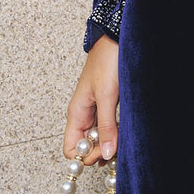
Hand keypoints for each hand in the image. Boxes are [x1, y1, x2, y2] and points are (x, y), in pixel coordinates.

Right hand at [64, 33, 119, 165]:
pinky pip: (107, 125)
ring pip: (97, 136)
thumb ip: (105, 125)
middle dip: (99, 151)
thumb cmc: (107, 60)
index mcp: (77, 112)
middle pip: (85, 145)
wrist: (117, 37)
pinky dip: (114, 131)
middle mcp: (84, 113)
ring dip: (108, 141)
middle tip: (116, 147)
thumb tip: (105, 154)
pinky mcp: (108, 102)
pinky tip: (123, 131)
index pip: (71, 148)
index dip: (84, 156)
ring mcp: (96, 108)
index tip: (102, 153)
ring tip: (122, 140)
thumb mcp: (107, 95)